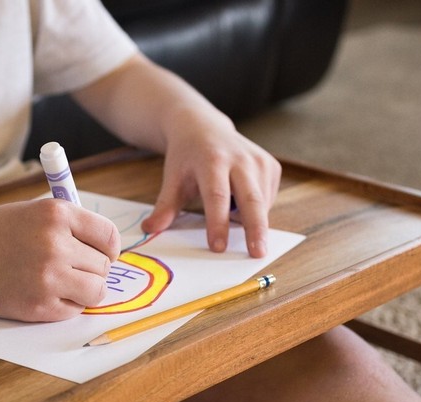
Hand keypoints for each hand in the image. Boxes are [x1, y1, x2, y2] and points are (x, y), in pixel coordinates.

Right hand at [0, 199, 120, 321]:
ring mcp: (48, 276)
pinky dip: (65, 305)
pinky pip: (74, 310)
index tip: (101, 255)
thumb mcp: (36, 212)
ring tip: (62, 284)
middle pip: (103, 266)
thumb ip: (72, 227)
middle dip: (91, 270)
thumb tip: (110, 250)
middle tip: (69, 270)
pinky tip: (44, 293)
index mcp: (58, 214)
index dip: (109, 249)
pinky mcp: (39, 304)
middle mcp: (56, 243)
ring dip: (84, 291)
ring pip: (95, 291)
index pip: (109, 237)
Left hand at [141, 109, 280, 256]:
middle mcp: (240, 159)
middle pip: (251, 199)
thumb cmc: (187, 158)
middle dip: (256, 228)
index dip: (218, 223)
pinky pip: (267, 199)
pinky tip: (240, 201)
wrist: (203, 128)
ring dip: (252, 222)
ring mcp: (259, 161)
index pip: (216, 196)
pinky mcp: (271, 166)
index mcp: (212, 161)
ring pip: (261, 203)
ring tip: (235, 222)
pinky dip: (257, 210)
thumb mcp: (173, 179)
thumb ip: (164, 206)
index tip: (218, 248)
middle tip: (258, 254)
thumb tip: (149, 229)